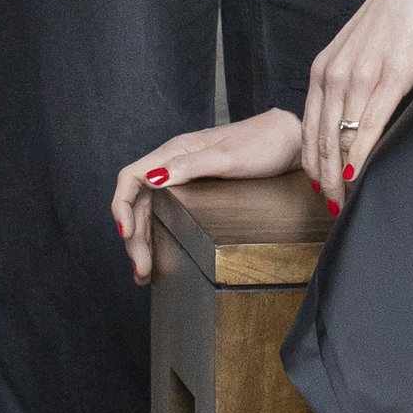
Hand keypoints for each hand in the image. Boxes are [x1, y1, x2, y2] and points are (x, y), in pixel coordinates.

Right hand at [110, 108, 302, 281]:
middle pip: (138, 201)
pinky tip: (159, 255)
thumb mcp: (228, 156)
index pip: (131, 177)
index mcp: (175, 152)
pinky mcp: (196, 189)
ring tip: (143, 272)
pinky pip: (167, 212)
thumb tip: (152, 179)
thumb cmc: (264, 143)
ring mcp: (184, 177)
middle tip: (141, 269)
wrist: (291, 140)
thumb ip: (189, 166)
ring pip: (151, 210)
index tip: (127, 234)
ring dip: (144, 240)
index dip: (121, 206)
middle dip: (135, 236)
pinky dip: (158, 235)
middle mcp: (174, 164)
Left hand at [302, 0, 412, 205]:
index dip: (311, 164)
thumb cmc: (394, 17)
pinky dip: (362, 154)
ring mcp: (361, 77)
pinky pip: (370, 126)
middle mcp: (334, 75)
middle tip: (331, 204)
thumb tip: (350, 121)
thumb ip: (348, 83)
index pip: (308, 130)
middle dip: (323, 178)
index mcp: (323, 70)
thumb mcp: (357, 51)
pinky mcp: (391, 78)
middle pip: (320, 141)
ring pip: (342, 139)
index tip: (319, 186)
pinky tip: (360, 173)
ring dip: (341, 174)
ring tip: (345, 197)